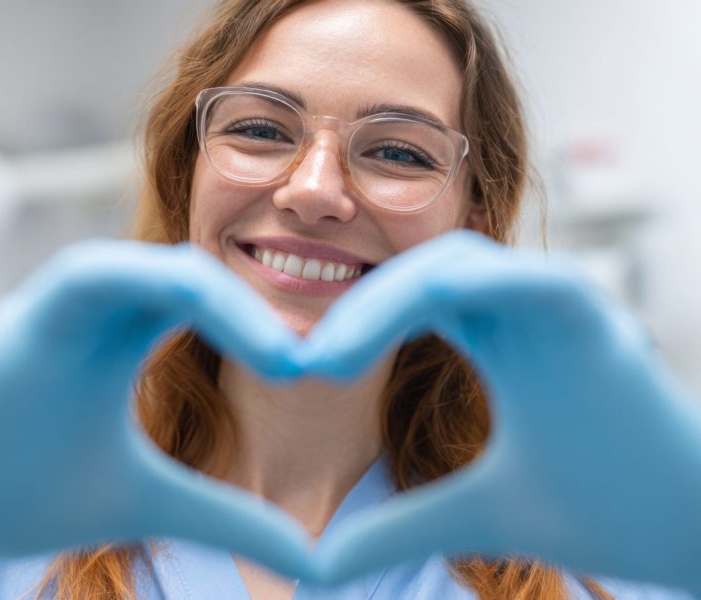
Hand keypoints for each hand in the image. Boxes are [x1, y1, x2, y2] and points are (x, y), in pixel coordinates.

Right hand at [0, 240, 311, 598]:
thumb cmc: (17, 497)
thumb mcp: (146, 505)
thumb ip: (226, 517)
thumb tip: (312, 555)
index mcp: (124, 335)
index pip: (211, 303)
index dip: (266, 330)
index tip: (317, 378)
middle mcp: (93, 309)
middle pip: (192, 274)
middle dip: (258, 308)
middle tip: (319, 362)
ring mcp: (53, 307)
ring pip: (149, 264)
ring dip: (219, 295)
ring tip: (281, 356)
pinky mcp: (19, 319)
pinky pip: (94, 274)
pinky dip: (151, 285)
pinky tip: (203, 317)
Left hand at [303, 231, 700, 594]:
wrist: (692, 536)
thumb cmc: (597, 514)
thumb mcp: (473, 517)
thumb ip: (398, 528)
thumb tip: (319, 565)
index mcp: (499, 341)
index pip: (410, 301)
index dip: (353, 327)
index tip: (300, 374)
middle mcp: (526, 315)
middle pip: (422, 274)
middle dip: (358, 308)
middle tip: (307, 364)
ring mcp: (562, 310)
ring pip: (459, 265)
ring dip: (388, 298)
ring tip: (331, 358)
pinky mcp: (600, 323)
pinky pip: (530, 281)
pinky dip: (474, 287)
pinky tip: (416, 316)